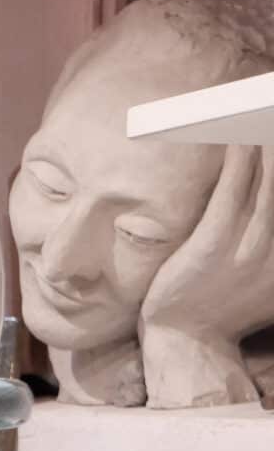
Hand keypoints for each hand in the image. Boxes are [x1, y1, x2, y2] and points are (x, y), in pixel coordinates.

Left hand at [141, 143, 273, 342]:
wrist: (185, 343)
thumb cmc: (224, 307)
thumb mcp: (269, 281)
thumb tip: (270, 208)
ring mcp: (247, 249)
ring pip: (269, 181)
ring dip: (270, 140)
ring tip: (265, 107)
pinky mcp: (212, 246)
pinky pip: (230, 191)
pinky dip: (239, 159)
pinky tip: (238, 133)